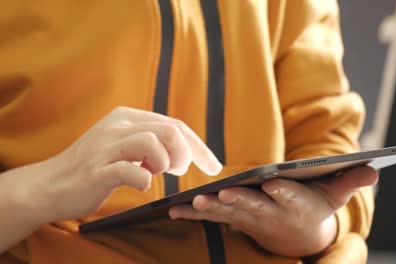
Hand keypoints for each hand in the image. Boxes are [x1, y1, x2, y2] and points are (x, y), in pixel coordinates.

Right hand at [24, 106, 221, 221]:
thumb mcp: (123, 145)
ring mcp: (106, 146)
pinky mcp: (97, 170)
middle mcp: (117, 126)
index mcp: (127, 117)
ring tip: (156, 173)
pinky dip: (143, 180)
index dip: (198, 145)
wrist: (50, 185)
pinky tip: (140, 185)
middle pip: (170, 130)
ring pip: (153, 142)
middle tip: (181, 171)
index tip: (213, 165)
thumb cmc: (94, 168)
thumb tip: (183, 149)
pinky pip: (131, 171)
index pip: (175, 124)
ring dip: (164, 163)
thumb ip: (149, 141)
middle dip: (188, 153)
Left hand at [168, 166, 377, 256]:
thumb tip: (375, 167)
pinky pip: (212, 216)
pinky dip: (193, 214)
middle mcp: (272, 213)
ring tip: (194, 203)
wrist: (297, 235)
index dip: (284, 192)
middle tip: (223, 194)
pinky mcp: (234, 217)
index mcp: (297, 205)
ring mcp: (250, 217)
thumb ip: (350, 180)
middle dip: (240, 201)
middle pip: (255, 206)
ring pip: (229, 213)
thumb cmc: (316, 207)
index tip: (273, 184)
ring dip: (211, 209)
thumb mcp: (335, 195)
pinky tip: (173, 210)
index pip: (292, 198)